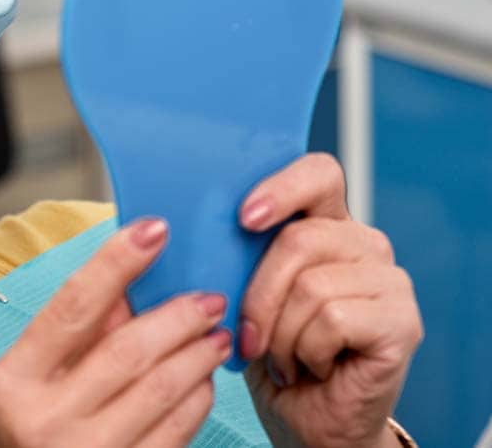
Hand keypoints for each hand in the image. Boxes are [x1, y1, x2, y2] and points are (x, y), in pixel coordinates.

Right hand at [0, 218, 231, 446]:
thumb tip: (125, 286)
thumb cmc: (20, 441)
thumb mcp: (21, 387)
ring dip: (196, 356)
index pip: (72, 307)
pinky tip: (202, 381)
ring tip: (215, 335)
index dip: (116, 262)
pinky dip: (196, 401)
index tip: (153, 230)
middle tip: (207, 298)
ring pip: (160, 391)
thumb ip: (67, 338)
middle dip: (177, 317)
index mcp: (11, 383)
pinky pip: (174, 433)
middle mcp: (44, 419)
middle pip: (127, 350)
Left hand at [237, 154, 422, 446]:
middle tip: (248, 335)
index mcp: (325, 224)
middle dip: (258, 294)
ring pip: (311, 285)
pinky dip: (306, 351)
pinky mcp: (401, 321)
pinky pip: (333, 319)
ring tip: (285, 357)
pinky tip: (311, 367)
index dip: (282, 188)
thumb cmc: (270, 355)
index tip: (245, 217)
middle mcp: (364, 244)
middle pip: (299, 238)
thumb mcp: (241, 295)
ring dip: (281, 334)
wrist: (305, 421)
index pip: (318, 173)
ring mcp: (389, 281)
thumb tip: (193, 228)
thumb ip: (236, 254)